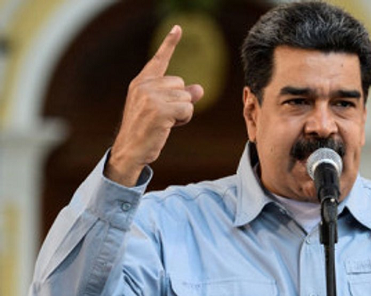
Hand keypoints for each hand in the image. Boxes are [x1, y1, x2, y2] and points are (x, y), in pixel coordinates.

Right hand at [105, 25, 204, 186]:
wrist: (129, 150)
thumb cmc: (146, 131)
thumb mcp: (161, 110)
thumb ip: (179, 97)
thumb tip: (200, 89)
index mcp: (141, 82)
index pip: (159, 60)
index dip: (170, 43)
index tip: (178, 28)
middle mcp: (144, 86)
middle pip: (181, 85)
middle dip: (180, 102)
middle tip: (164, 117)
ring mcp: (151, 97)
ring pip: (186, 98)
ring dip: (183, 113)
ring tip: (164, 123)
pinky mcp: (159, 110)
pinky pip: (188, 109)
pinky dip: (184, 119)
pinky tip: (169, 126)